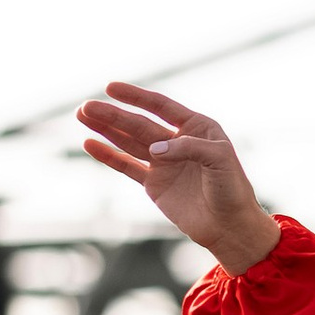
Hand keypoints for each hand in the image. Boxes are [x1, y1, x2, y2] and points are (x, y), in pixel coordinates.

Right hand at [76, 82, 278, 270]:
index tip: (111, 88)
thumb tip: (155, 149)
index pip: (161, 107)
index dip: (136, 97)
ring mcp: (163, 162)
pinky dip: (109, 156)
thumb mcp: (220, 160)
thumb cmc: (232, 190)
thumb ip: (189, 148)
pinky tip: (90, 144)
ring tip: (82, 115)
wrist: (230, 227)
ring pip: (128, 141)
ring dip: (105, 129)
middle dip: (112, 115)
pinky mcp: (154, 184)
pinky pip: (127, 166)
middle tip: (86, 107)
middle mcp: (177, 141)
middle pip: (138, 124)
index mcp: (197, 128)